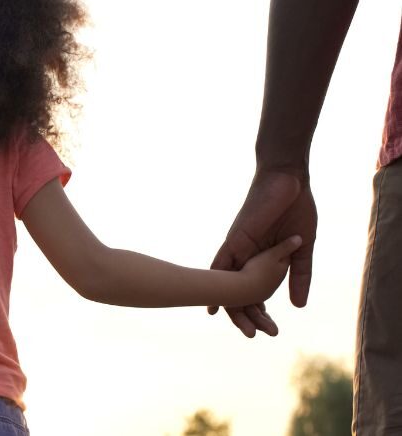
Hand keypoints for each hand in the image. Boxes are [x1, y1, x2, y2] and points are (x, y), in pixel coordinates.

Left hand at [210, 170, 316, 336]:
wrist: (288, 180)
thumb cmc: (296, 209)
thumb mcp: (303, 247)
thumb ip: (299, 274)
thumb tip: (298, 306)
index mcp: (261, 259)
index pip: (254, 291)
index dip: (258, 310)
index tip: (267, 329)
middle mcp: (245, 257)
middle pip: (238, 292)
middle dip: (245, 316)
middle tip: (254, 336)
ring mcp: (238, 249)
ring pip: (227, 283)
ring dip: (232, 307)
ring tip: (244, 328)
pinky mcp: (235, 240)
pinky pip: (221, 264)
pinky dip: (216, 281)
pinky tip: (213, 303)